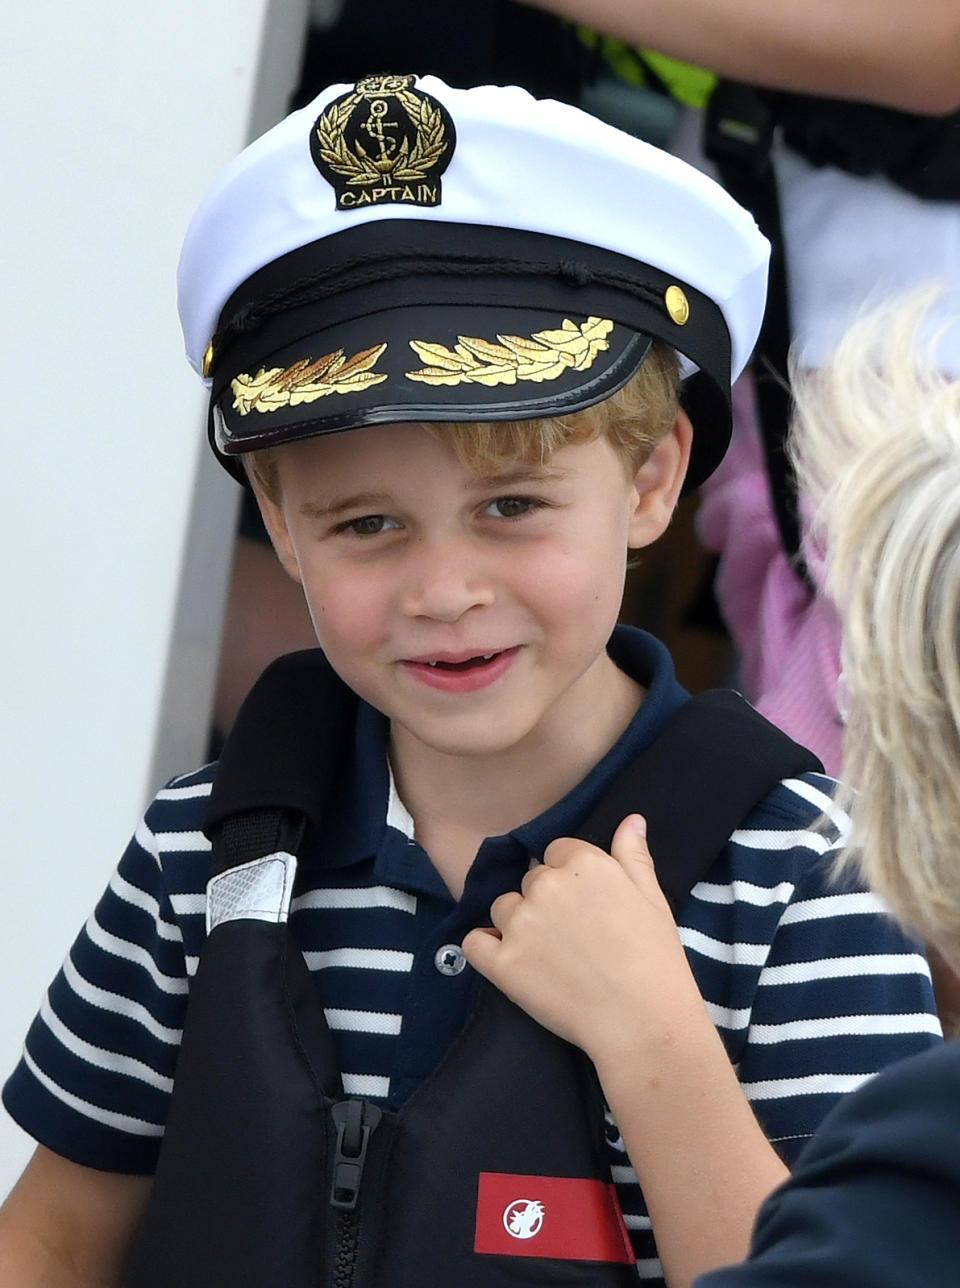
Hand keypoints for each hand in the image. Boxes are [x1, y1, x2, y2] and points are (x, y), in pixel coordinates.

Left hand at [462, 814, 701, 1065]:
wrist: (643, 1022)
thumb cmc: (656, 960)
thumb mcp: (653, 899)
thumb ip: (633, 855)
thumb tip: (631, 819)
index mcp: (583, 864)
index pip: (558, 853)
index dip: (571, 879)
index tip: (587, 907)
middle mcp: (546, 886)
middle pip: (532, 880)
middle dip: (547, 901)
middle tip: (575, 937)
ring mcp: (520, 924)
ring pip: (504, 908)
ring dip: (518, 924)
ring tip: (549, 956)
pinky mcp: (502, 963)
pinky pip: (474, 943)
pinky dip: (486, 949)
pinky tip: (509, 962)